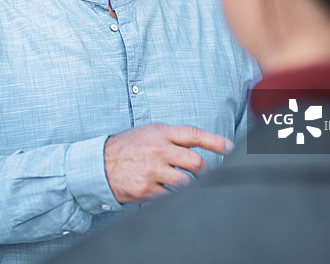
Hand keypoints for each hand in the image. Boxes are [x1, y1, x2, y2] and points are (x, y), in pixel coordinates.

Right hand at [103, 123, 233, 203]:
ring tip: (186, 184)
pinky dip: (173, 195)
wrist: (100, 164)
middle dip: (205, 171)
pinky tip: (169, 191)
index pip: (193, 135)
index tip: (230, 148)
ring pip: (186, 182)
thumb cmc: (128, 147)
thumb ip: (173, 137)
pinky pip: (170, 196)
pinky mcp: (146, 189)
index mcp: (160, 133)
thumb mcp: (149, 132)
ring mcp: (152, 171)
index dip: (215, 142)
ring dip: (190, 185)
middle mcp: (158, 150)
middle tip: (204, 174)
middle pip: (195, 163)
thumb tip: (199, 145)